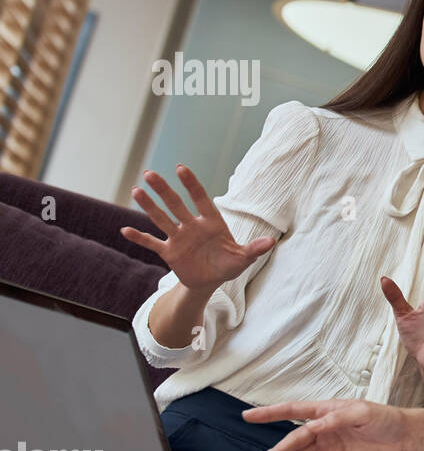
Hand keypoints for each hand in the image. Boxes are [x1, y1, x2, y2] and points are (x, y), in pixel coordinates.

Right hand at [121, 165, 274, 290]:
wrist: (211, 281)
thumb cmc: (228, 264)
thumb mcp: (243, 258)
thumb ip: (254, 249)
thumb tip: (270, 242)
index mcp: (212, 223)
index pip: (201, 200)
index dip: (192, 185)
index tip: (181, 169)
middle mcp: (192, 226)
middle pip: (176, 205)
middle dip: (164, 190)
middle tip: (150, 173)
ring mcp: (179, 238)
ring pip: (162, 219)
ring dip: (149, 206)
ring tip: (136, 191)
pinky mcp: (169, 252)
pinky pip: (152, 243)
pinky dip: (139, 238)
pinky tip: (125, 230)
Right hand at [242, 399, 411, 450]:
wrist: (402, 434)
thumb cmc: (384, 417)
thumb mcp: (363, 413)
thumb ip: (338, 418)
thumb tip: (316, 425)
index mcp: (326, 410)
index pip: (293, 411)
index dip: (270, 413)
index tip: (248, 416)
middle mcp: (323, 426)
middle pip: (294, 439)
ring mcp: (328, 442)